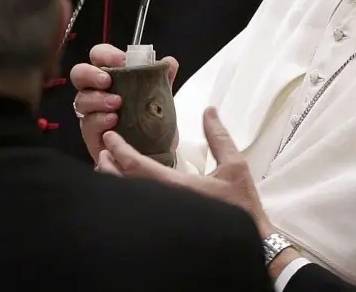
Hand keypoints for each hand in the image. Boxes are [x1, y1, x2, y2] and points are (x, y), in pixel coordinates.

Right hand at [71, 43, 177, 162]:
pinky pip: (87, 124)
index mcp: (111, 77)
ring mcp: (90, 113)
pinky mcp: (90, 134)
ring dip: (97, 99)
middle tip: (107, 81)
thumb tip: (169, 62)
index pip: (99, 56)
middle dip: (90, 74)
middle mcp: (96, 92)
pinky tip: (113, 121)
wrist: (151, 153)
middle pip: (79, 74)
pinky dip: (100, 120)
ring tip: (116, 104)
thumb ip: (163, 80)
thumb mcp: (160, 98)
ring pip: (81, 99)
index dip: (105, 54)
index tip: (121, 61)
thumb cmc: (150, 122)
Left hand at [98, 106, 272, 235]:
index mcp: (175, 187)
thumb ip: (219, 137)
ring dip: (113, 180)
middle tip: (103, 148)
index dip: (118, 149)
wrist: (251, 243)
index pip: (135, 165)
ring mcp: (161, 216)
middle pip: (121, 183)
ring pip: (126, 198)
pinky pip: (136, 207)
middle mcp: (162, 203)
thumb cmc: (242, 207)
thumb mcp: (235, 167)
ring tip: (109, 165)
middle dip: (108, 164)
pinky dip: (125, 194)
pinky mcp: (165, 224)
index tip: (109, 136)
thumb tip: (209, 111)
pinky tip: (126, 187)